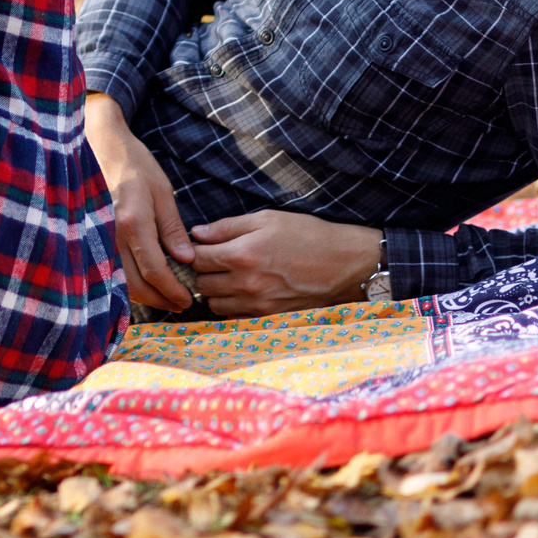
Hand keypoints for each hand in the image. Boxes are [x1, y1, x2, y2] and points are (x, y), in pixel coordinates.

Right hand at [84, 93, 196, 310]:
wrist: (99, 146)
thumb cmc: (134, 165)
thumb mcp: (162, 191)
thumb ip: (172, 229)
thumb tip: (186, 260)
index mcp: (133, 223)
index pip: (154, 271)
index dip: (172, 291)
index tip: (187, 299)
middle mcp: (110, 236)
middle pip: (135, 285)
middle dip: (160, 300)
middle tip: (180, 304)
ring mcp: (96, 238)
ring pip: (118, 283)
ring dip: (143, 296)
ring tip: (164, 297)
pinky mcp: (90, 238)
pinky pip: (107, 272)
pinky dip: (125, 285)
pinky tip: (142, 285)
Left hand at [186, 211, 382, 317]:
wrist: (345, 265)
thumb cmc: (307, 236)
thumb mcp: (267, 219)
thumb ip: (228, 227)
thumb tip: (197, 234)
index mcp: (242, 255)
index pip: (197, 259)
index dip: (193, 251)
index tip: (199, 246)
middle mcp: (245, 284)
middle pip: (202, 283)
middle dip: (203, 271)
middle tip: (214, 260)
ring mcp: (257, 305)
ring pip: (214, 304)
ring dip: (215, 291)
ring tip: (229, 276)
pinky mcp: (269, 318)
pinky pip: (235, 318)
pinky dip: (232, 307)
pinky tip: (243, 292)